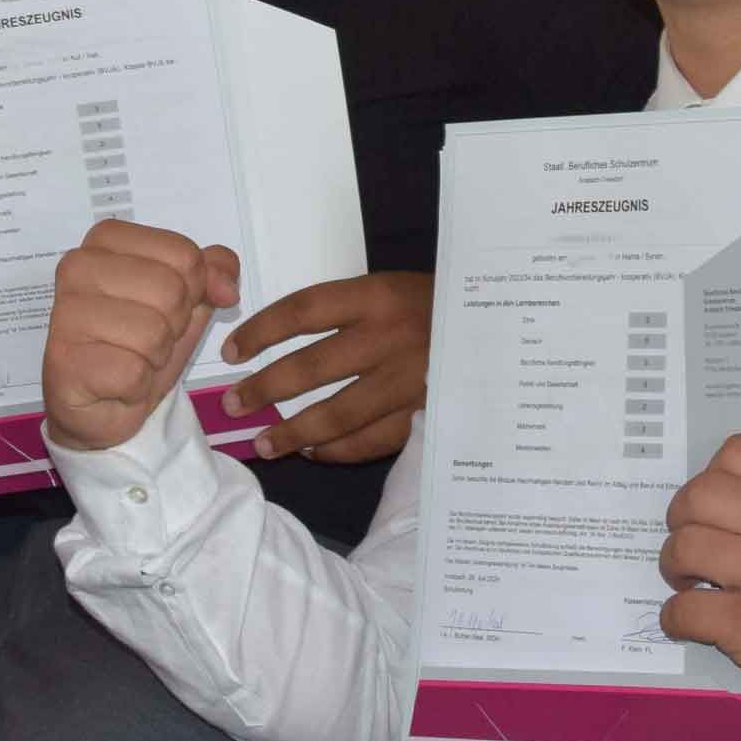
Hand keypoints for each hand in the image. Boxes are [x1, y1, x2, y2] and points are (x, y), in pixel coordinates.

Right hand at [42, 220, 239, 452]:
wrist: (101, 405)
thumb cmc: (138, 346)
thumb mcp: (185, 301)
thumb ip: (211, 274)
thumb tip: (226, 287)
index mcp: (107, 240)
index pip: (183, 254)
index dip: (193, 289)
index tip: (167, 306)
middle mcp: (78, 268)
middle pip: (171, 291)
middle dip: (174, 326)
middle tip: (148, 339)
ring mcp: (65, 313)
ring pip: (154, 332)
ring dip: (155, 357)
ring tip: (132, 359)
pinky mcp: (64, 360)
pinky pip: (134, 371)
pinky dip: (137, 386)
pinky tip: (115, 383)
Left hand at [198, 272, 431, 463]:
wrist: (509, 325)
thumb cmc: (442, 304)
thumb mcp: (395, 289)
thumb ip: (349, 311)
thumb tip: (284, 340)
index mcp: (378, 296)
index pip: (302, 312)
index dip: (260, 332)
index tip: (231, 352)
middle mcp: (390, 338)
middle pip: (311, 367)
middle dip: (265, 389)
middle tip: (234, 405)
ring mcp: (408, 381)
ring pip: (338, 414)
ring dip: (294, 432)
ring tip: (264, 444)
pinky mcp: (424, 415)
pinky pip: (371, 440)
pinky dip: (338, 449)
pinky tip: (314, 452)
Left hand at [658, 435, 740, 723]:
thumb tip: (729, 496)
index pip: (738, 451)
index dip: (712, 475)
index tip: (714, 506)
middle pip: (700, 494)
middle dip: (681, 518)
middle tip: (692, 543)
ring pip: (684, 547)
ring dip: (675, 566)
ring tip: (690, 582)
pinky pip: (683, 609)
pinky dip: (674, 617)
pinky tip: (687, 621)